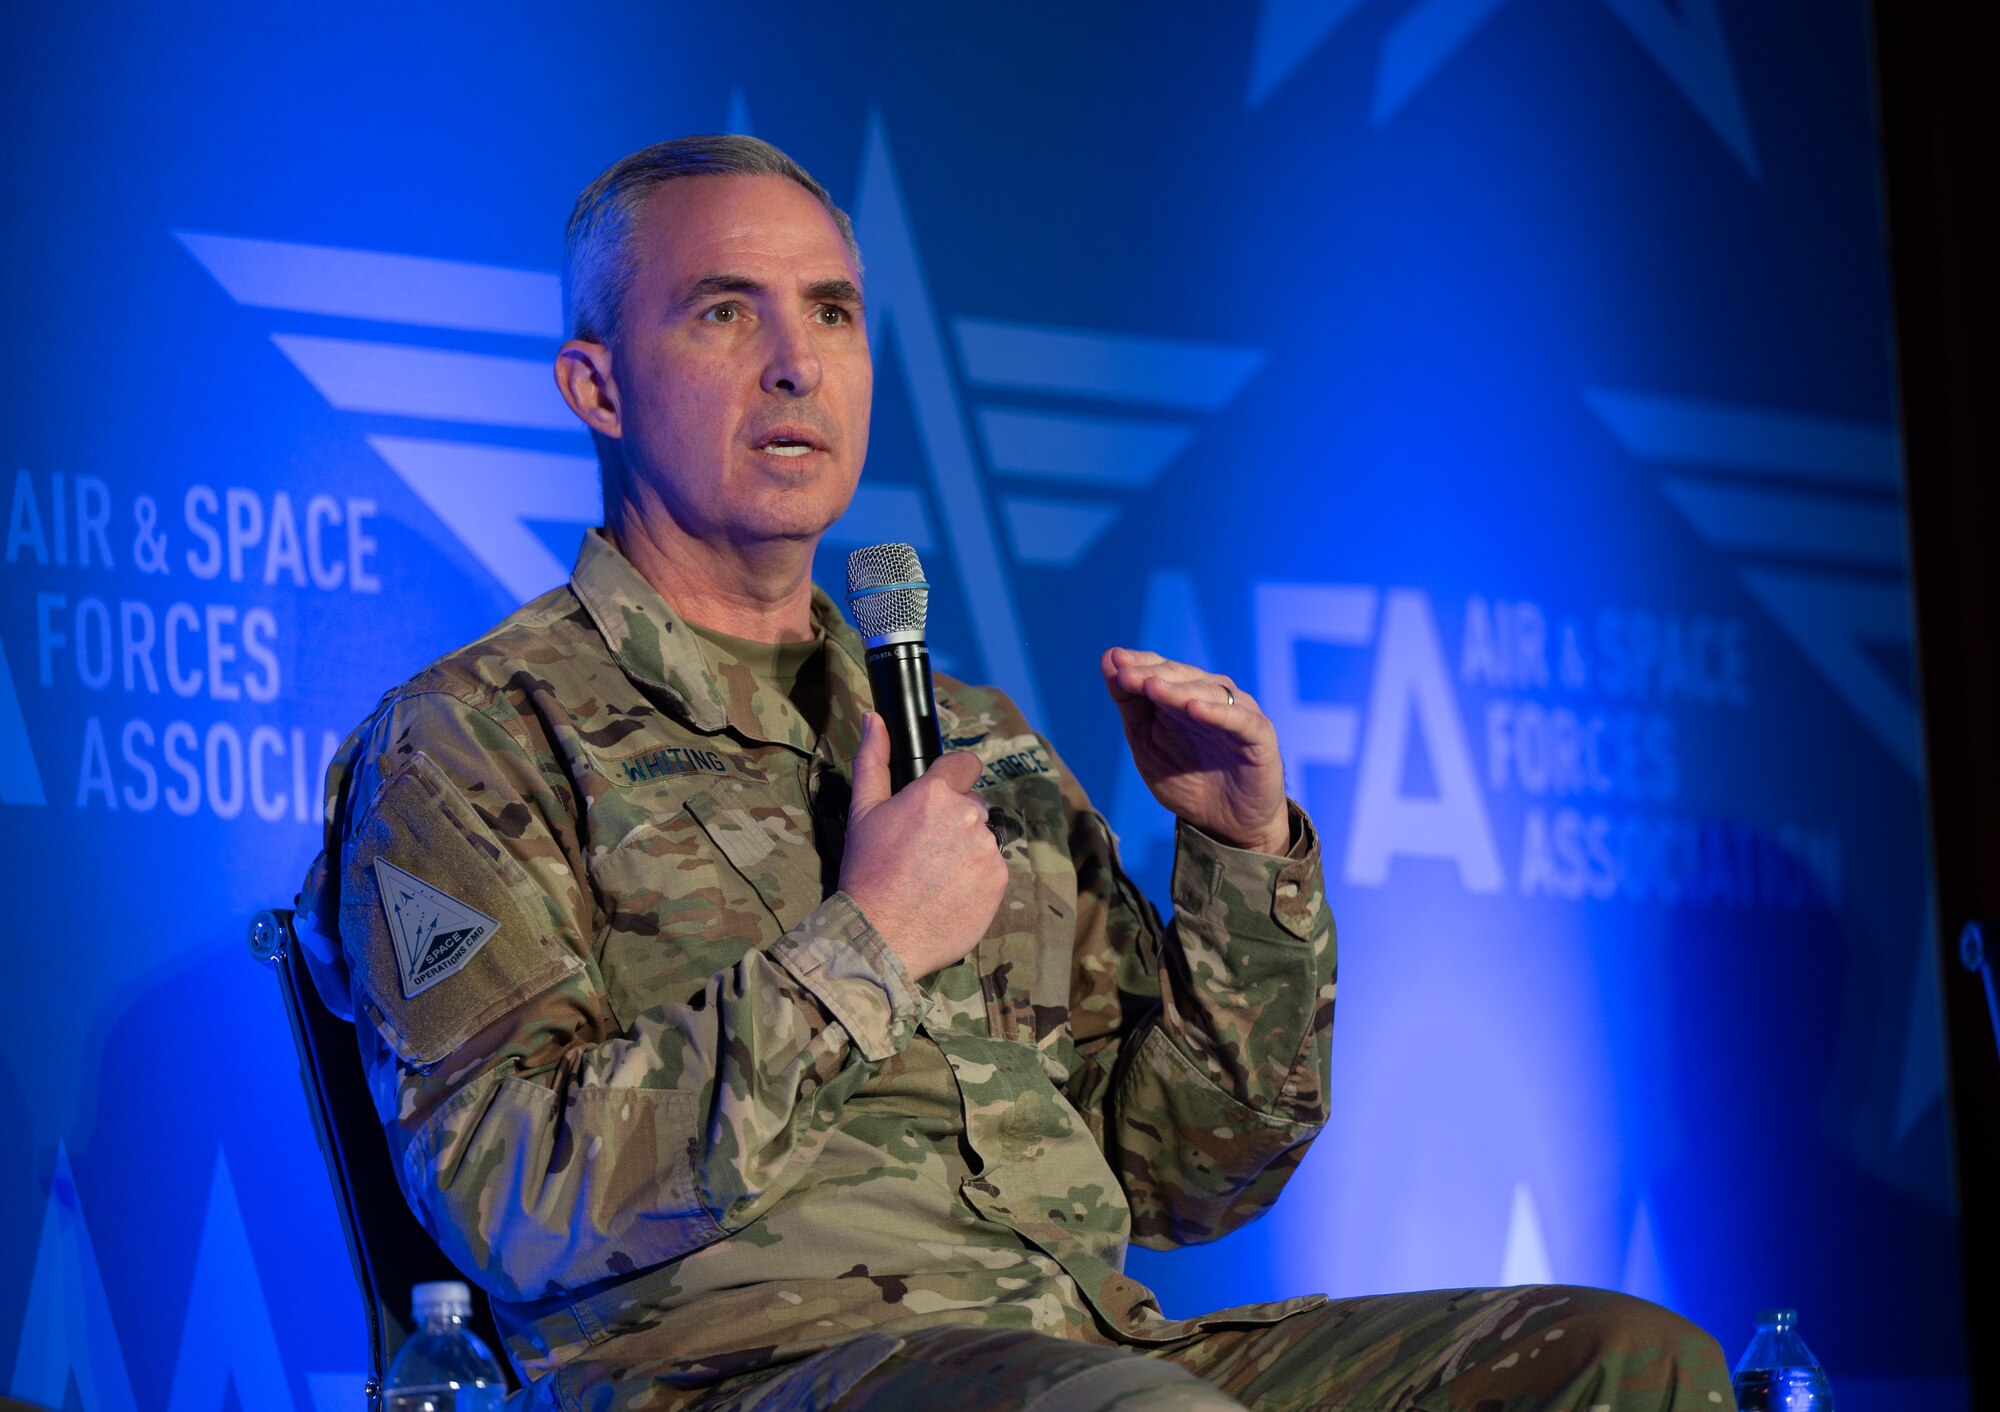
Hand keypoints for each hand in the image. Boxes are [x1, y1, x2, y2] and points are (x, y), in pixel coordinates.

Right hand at [838, 711, 1008, 977]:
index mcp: (935, 793)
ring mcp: (987, 850)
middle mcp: (968, 816)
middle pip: (973, 805)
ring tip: (934, 876)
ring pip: (983, 838)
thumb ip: (873, 759)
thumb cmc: (865, 872)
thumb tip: (873, 717)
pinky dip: (976, 878)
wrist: (879, 936)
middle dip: (955, 820)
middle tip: (924, 851)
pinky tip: (948, 893)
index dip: (952, 780)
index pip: (965, 765)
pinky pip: (993, 868)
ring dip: (966, 850)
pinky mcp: (999, 881)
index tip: (937, 800)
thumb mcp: (862, 811)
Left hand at [1101, 647, 1289, 854]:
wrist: (1227, 824)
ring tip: (1151, 687)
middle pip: (1182, 676)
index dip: (1139, 663)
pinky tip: (1194, 709)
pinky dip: (1217, 713)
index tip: (1113, 661)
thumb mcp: (1147, 744)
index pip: (1161, 669)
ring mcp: (1237, 713)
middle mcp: (1212, 697)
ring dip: (1178, 689)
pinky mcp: (1259, 736)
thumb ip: (1131, 705)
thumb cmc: (1188, 781)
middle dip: (1152, 674)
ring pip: (1209, 692)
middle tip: (1125, 674)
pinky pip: (1239, 720)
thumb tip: (1109, 658)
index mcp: (1183, 696)